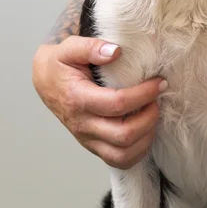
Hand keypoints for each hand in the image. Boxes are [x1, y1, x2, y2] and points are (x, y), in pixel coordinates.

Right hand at [32, 36, 166, 168]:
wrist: (47, 82)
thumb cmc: (61, 64)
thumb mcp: (70, 48)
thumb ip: (91, 47)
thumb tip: (115, 51)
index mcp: (79, 99)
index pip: (117, 104)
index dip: (144, 94)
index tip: (159, 82)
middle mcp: (83, 125)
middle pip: (123, 135)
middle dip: (149, 117)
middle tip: (159, 98)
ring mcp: (88, 139)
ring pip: (122, 155)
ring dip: (146, 136)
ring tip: (153, 113)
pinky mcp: (93, 145)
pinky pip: (118, 160)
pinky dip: (138, 150)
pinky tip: (146, 130)